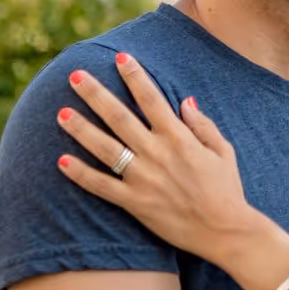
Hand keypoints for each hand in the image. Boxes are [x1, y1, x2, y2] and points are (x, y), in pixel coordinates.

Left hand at [56, 54, 265, 264]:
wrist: (225, 232)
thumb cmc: (227, 190)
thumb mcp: (223, 151)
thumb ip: (203, 124)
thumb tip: (185, 100)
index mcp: (180, 138)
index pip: (152, 99)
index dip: (135, 76)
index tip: (120, 57)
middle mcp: (157, 154)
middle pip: (120, 117)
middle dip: (96, 94)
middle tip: (75, 75)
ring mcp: (144, 179)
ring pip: (105, 148)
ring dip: (81, 129)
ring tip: (61, 112)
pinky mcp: (135, 204)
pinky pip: (102, 187)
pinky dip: (81, 175)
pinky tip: (62, 161)